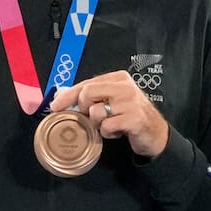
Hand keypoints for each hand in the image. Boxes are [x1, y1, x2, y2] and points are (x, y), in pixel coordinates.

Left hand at [50, 70, 170, 157]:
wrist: (155, 133)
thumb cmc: (130, 116)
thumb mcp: (112, 101)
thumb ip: (91, 96)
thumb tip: (61, 95)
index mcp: (118, 78)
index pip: (86, 83)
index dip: (68, 96)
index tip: (55, 106)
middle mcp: (125, 86)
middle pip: (87, 94)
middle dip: (84, 109)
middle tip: (92, 118)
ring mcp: (130, 102)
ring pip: (95, 113)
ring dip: (99, 124)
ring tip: (111, 124)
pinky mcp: (134, 118)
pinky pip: (106, 127)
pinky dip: (108, 133)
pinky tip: (118, 131)